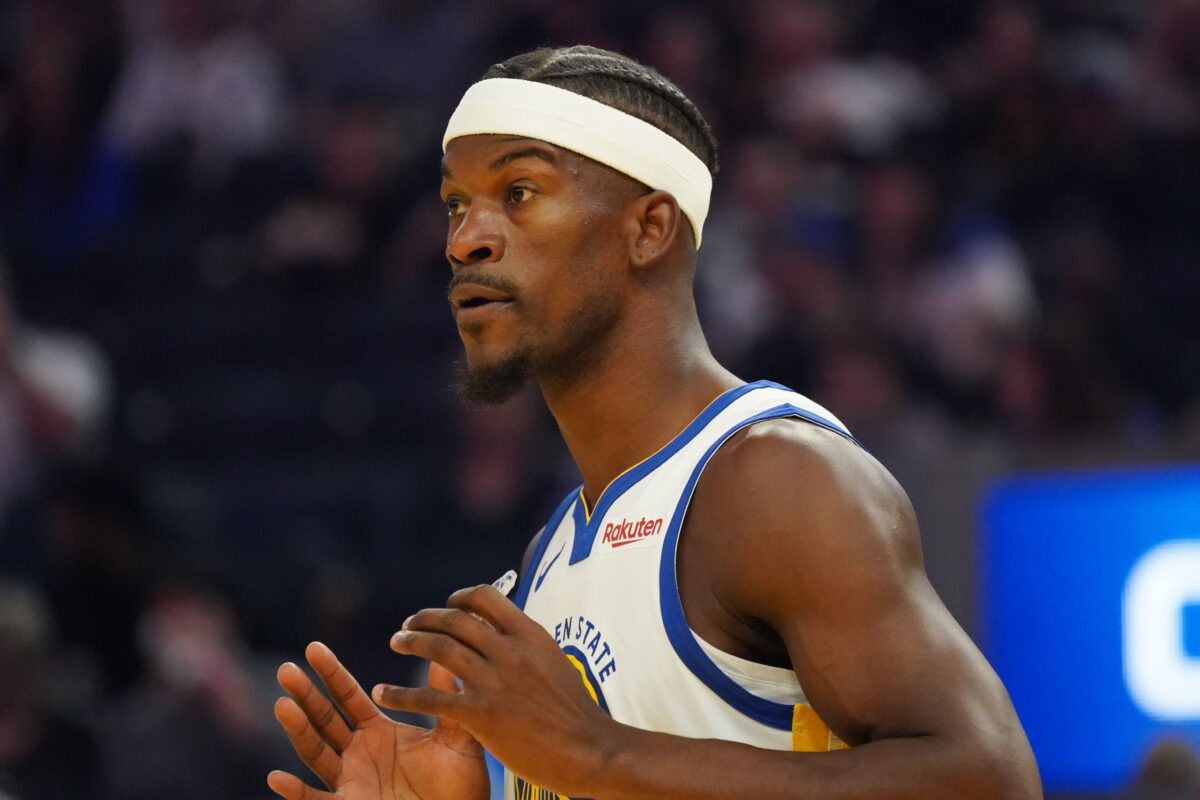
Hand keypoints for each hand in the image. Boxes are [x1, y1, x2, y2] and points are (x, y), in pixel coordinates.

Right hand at [268, 642, 488, 799]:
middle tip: (286, 669)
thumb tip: (445, 652)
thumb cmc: (460, 784)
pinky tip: (276, 778)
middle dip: (305, 694)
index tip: (313, 647)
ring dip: (298, 730)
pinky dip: (297, 792)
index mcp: (378, 731)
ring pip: (316, 752)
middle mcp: (358, 753)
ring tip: (283, 704)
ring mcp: (350, 781)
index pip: (348, 696)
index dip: (330, 673)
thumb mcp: (456, 737)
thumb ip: (445, 698)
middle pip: (324, 719)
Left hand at [374, 585, 616, 796]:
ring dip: (411, 642)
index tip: (445, 606)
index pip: (485, 598)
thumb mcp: (554, 662)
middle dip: (425, 618)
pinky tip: (384, 693)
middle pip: (455, 620)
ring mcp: (495, 681)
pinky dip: (400, 693)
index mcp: (530, 634)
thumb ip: (525, 645)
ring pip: (440, 649)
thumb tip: (502, 632)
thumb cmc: (574, 711)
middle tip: (409, 625)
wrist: (590, 748)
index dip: (458, 598)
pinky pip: (430, 697)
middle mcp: (510, 651)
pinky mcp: (482, 714)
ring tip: (396, 643)